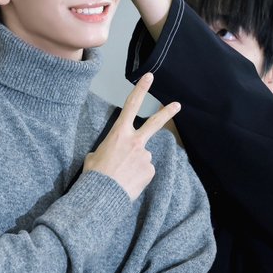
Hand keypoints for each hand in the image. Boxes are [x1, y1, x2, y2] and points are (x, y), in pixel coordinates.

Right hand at [83, 73, 179, 200]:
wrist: (102, 194)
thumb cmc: (94, 175)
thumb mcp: (94, 156)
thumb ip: (108, 150)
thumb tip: (115, 155)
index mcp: (119, 134)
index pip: (131, 106)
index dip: (141, 90)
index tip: (149, 78)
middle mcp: (135, 141)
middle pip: (154, 123)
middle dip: (166, 112)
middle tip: (177, 105)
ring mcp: (145, 156)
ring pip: (143, 157)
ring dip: (135, 164)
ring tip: (123, 175)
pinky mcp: (149, 171)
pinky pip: (145, 171)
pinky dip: (138, 176)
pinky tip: (129, 181)